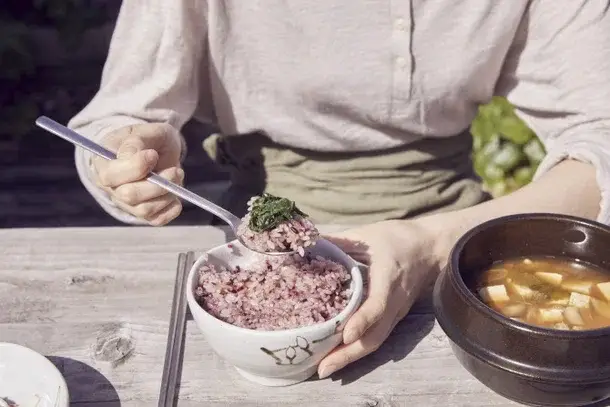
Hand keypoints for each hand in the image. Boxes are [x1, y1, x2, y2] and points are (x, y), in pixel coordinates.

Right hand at [92, 123, 183, 224]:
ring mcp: (127, 203)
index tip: (153, 154)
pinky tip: (176, 193)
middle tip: (175, 170)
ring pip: (145, 210)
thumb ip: (135, 141)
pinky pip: (157, 219)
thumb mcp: (142, 131)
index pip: (111, 176)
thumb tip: (134, 157)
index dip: (135, 167)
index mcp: (103, 164)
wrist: (157, 150)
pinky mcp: (144, 213)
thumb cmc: (146, 139)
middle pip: (129, 196)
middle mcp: (111, 187)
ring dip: (167, 193)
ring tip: (176, 176)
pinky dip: (171, 209)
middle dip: (157, 183)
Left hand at [317, 219, 443, 378]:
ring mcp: (396, 312)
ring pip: (376, 341)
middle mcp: (394, 301)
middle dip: (349, 355)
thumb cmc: (397, 238)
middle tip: (322, 369)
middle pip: (375, 336)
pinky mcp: (394, 316)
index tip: (345, 334)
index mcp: (388, 277)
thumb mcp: (367, 234)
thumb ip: (339, 241)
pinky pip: (377, 337)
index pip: (378, 304)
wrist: (431, 247)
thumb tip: (307, 244)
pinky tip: (339, 354)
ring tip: (325, 369)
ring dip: (351, 357)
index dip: (362, 320)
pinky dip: (358, 349)